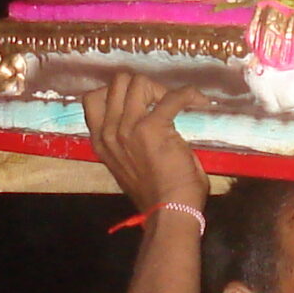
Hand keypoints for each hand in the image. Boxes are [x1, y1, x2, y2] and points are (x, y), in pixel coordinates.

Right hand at [81, 75, 207, 214]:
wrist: (169, 210)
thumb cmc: (154, 193)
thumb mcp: (125, 163)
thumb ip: (125, 140)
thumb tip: (145, 118)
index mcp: (100, 141)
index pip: (93, 98)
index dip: (117, 92)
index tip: (139, 102)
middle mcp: (108, 131)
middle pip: (117, 83)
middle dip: (142, 86)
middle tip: (160, 103)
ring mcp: (127, 128)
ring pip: (138, 82)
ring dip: (160, 89)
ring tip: (175, 104)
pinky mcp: (152, 128)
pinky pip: (172, 97)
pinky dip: (189, 95)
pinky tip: (200, 102)